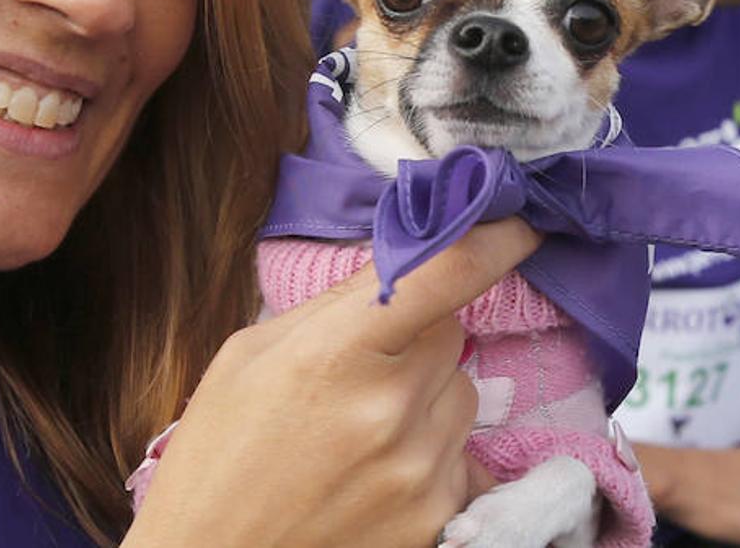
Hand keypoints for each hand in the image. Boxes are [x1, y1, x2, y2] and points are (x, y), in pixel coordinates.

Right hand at [123, 218, 539, 547]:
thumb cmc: (218, 452)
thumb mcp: (250, 354)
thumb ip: (332, 305)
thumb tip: (398, 262)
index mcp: (334, 354)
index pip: (443, 275)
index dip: (493, 239)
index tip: (521, 221)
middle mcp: (390, 410)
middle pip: (452, 335)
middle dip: (418, 336)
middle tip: (362, 366)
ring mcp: (420, 471)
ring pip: (462, 394)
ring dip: (426, 397)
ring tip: (359, 429)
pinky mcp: (438, 519)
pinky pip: (462, 454)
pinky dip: (430, 452)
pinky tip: (373, 471)